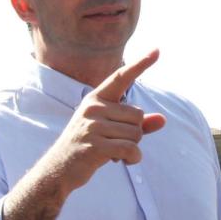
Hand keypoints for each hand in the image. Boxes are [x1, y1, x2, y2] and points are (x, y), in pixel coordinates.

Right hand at [42, 50, 165, 195]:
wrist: (58, 168)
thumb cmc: (87, 146)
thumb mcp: (110, 131)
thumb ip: (136, 124)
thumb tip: (162, 119)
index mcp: (95, 100)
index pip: (120, 78)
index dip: (140, 65)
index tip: (157, 50)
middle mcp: (92, 108)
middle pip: (137, 115)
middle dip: (134, 133)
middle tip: (114, 142)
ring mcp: (92, 127)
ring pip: (136, 133)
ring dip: (132, 148)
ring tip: (112, 153)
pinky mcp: (95, 146)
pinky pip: (130, 149)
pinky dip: (132, 158)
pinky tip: (122, 161)